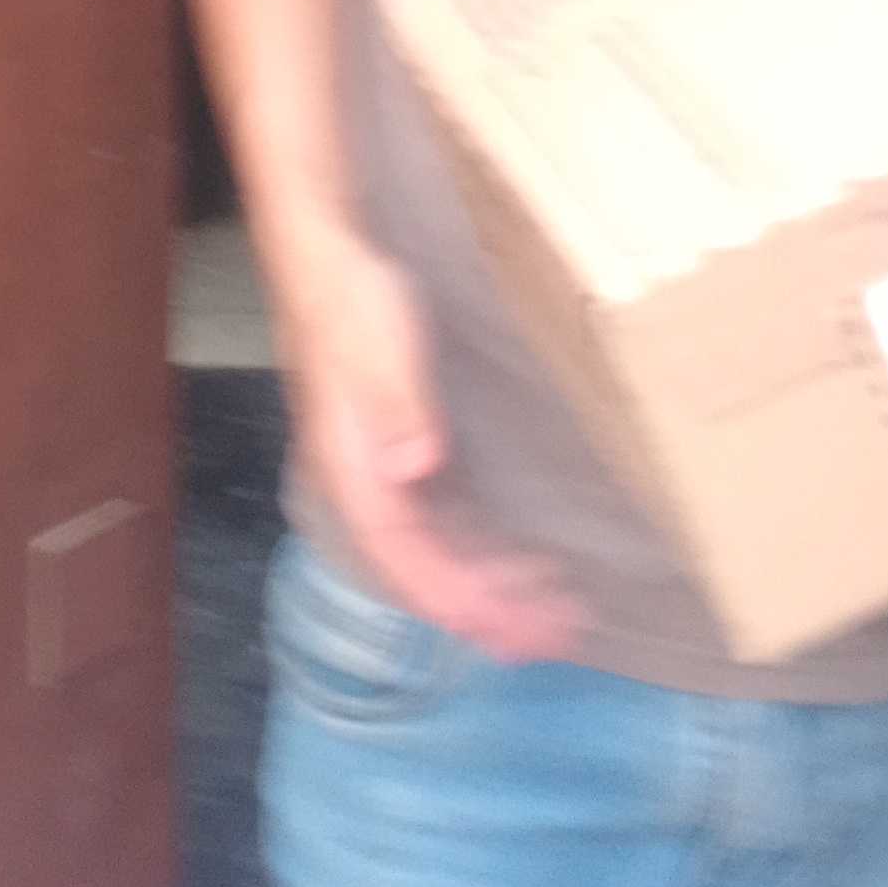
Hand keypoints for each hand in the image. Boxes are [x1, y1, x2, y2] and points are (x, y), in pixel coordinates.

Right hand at [276, 230, 588, 662]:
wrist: (327, 250)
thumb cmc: (351, 292)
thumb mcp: (373, 340)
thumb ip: (394, 403)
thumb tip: (413, 467)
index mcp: (350, 469)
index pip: (402, 556)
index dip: (455, 598)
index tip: (511, 628)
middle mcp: (363, 485)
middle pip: (421, 571)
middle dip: (488, 611)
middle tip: (560, 636)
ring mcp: (381, 474)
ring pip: (437, 554)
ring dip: (492, 588)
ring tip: (557, 612)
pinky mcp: (401, 455)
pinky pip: (445, 526)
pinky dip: (485, 553)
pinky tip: (525, 560)